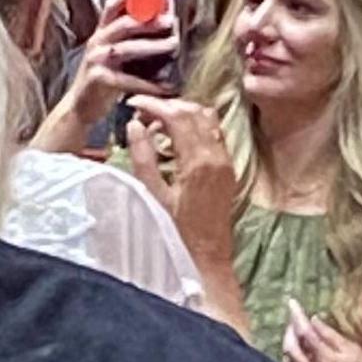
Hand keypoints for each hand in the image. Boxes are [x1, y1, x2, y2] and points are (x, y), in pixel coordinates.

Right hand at [41, 0, 178, 147]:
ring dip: (152, 46)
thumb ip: (126, 40)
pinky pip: (128, 79)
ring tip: (173, 46)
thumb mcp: (110, 55)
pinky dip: (148, 83)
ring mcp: (96, 60)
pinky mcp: (99, 80)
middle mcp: (97, 43)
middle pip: (123, 24)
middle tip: (171, 22)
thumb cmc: (103, 81)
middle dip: (149, 21)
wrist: (81, 108)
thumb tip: (156, 26)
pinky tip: (165, 86)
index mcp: (101, 34)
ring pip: (126, 49)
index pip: (111, 7)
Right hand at [126, 93, 239, 268]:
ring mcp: (225, 160)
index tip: (133, 104)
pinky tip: (177, 138)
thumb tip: (134, 125)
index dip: (153, 105)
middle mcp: (216, 156)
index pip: (176, 116)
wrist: (208, 257)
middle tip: (143, 114)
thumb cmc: (176, 232)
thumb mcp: (153, 196)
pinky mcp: (228, 168)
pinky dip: (196, 126)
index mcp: (197, 161)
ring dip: (183, 114)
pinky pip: (214, 133)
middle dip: (166, 106)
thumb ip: (143, 157)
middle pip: (193, 111)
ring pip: (207, 119)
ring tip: (158, 124)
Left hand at [282, 300, 361, 361]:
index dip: (297, 316)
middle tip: (295, 319)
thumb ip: (331, 336)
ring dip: (290, 342)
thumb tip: (314, 320)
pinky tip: (300, 351)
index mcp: (326, 359)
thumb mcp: (353, 350)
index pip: (305, 332)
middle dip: (289, 329)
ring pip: (289, 358)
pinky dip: (293, 356)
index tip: (291, 303)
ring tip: (297, 332)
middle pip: (290, 346)